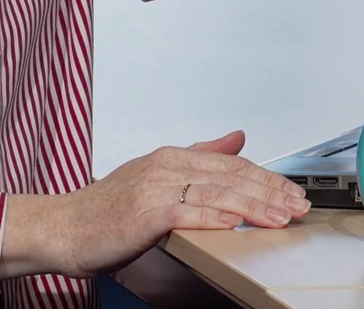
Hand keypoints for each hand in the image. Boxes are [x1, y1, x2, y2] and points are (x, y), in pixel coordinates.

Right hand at [0, 130, 308, 278]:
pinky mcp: (142, 214)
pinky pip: (184, 213)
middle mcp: (166, 167)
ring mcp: (154, 189)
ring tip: (280, 217)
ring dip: (253, 206)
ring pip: (215, 193)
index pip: (232, 165)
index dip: (268, 178)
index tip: (294, 193)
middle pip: (230, 177)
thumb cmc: (107, 208)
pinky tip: (235, 223)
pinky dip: (212, 217)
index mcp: (172, 157)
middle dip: (271, 191)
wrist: (63, 227)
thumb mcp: (157, 174)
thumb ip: (200, 154)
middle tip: (300, 206)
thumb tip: (237, 137)